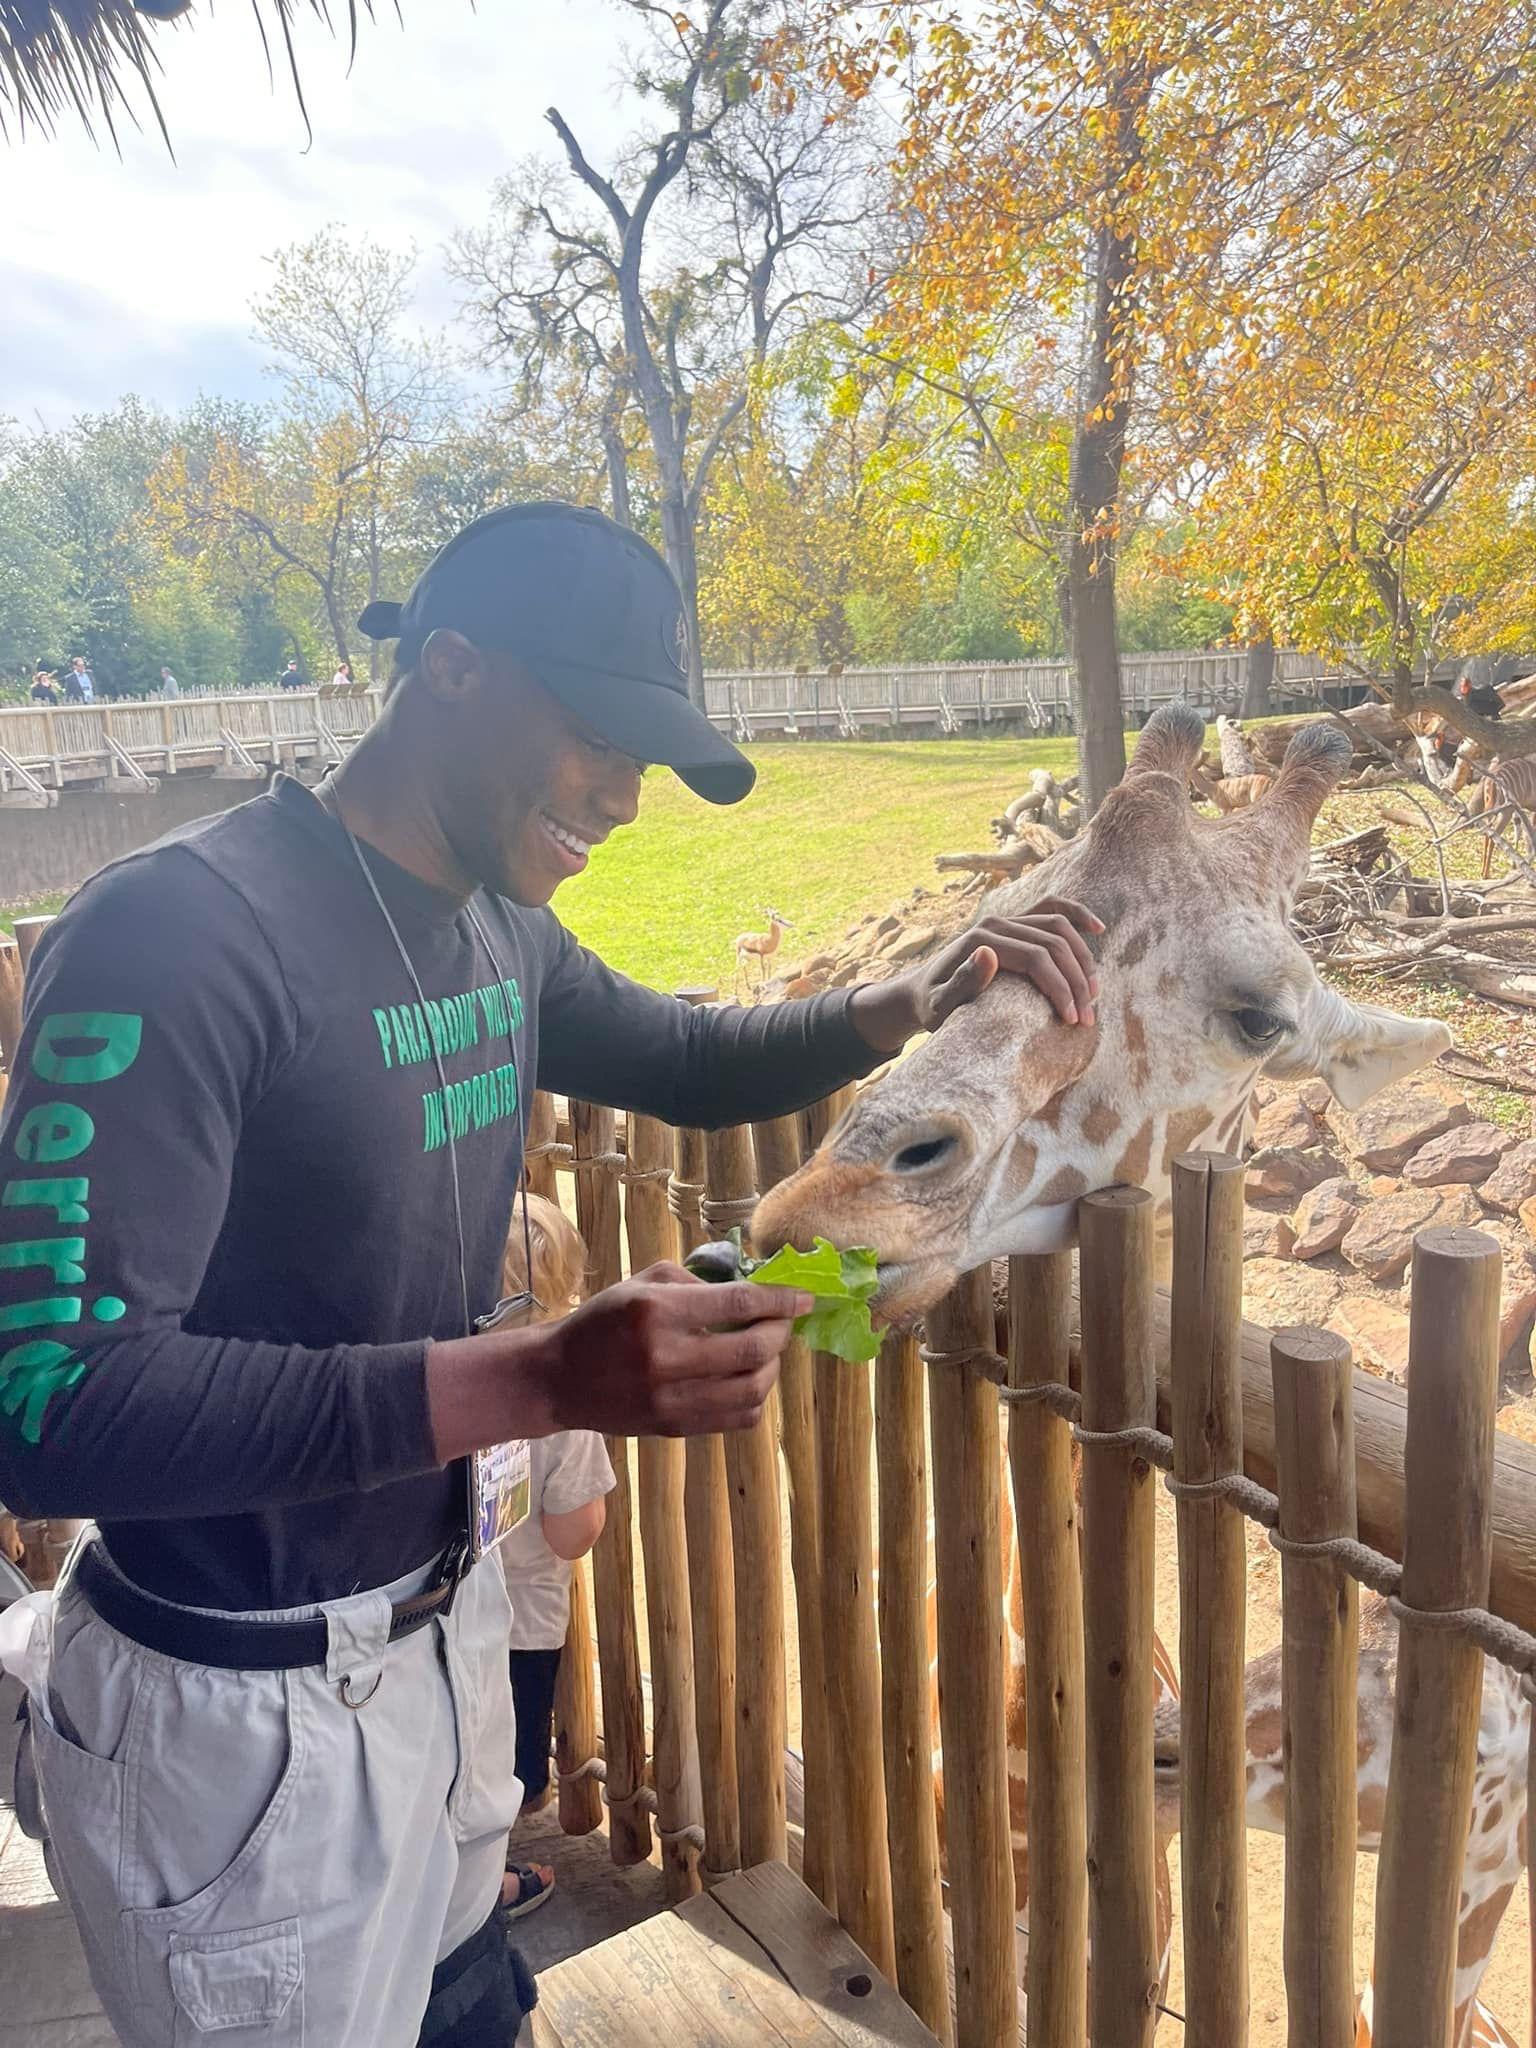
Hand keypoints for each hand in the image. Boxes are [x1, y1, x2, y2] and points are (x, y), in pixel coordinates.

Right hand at [428, 1262, 813, 1459]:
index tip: (803, 1297)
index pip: (737, 1304)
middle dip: (779, 1333)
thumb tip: (749, 1287)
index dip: (779, 1300)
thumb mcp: (640, 1284)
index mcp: (657, 1312)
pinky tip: (747, 1378)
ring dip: (771, 1367)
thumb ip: (694, 1282)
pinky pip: (737, 1417)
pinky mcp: (673, 1427)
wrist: (559, 1378)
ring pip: (752, 1389)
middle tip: (782, 1322)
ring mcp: (670, 1399)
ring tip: (766, 1351)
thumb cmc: (602, 1321)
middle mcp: (666, 1358)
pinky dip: (755, 1397)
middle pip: (751, 1350)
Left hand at [849, 898, 1104, 1053]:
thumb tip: (990, 954)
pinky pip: (1052, 909)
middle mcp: (997, 923)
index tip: (1071, 1020)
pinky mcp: (1016, 923)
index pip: (1036, 958)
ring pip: (1059, 928)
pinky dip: (1077, 915)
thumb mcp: (939, 1004)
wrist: (922, 991)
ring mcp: (1007, 919)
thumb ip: (962, 983)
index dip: (1060, 988)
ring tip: (1093, 994)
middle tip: (1088, 1017)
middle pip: (1053, 943)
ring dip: (1083, 959)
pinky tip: (1097, 928)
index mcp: (982, 940)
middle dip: (1077, 981)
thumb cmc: (931, 1005)